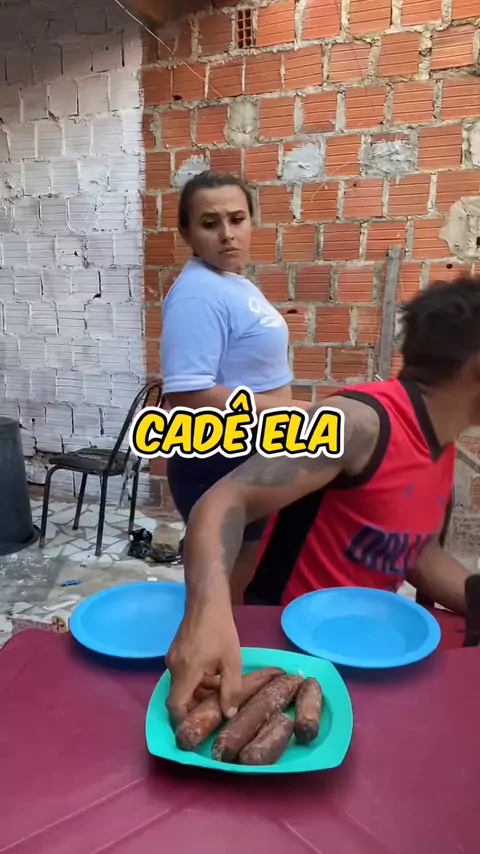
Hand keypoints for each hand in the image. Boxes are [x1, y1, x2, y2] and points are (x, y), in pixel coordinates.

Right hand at [165, 605, 242, 726]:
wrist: (207, 601)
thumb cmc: (220, 630)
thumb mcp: (232, 661)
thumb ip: (231, 690)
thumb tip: (228, 714)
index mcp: (185, 672)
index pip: (175, 706)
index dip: (183, 721)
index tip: (196, 729)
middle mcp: (173, 667)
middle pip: (179, 697)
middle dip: (196, 707)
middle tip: (216, 711)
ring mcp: (172, 658)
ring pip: (182, 685)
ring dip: (198, 692)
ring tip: (220, 692)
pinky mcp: (176, 651)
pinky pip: (183, 674)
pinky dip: (196, 680)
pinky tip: (213, 676)